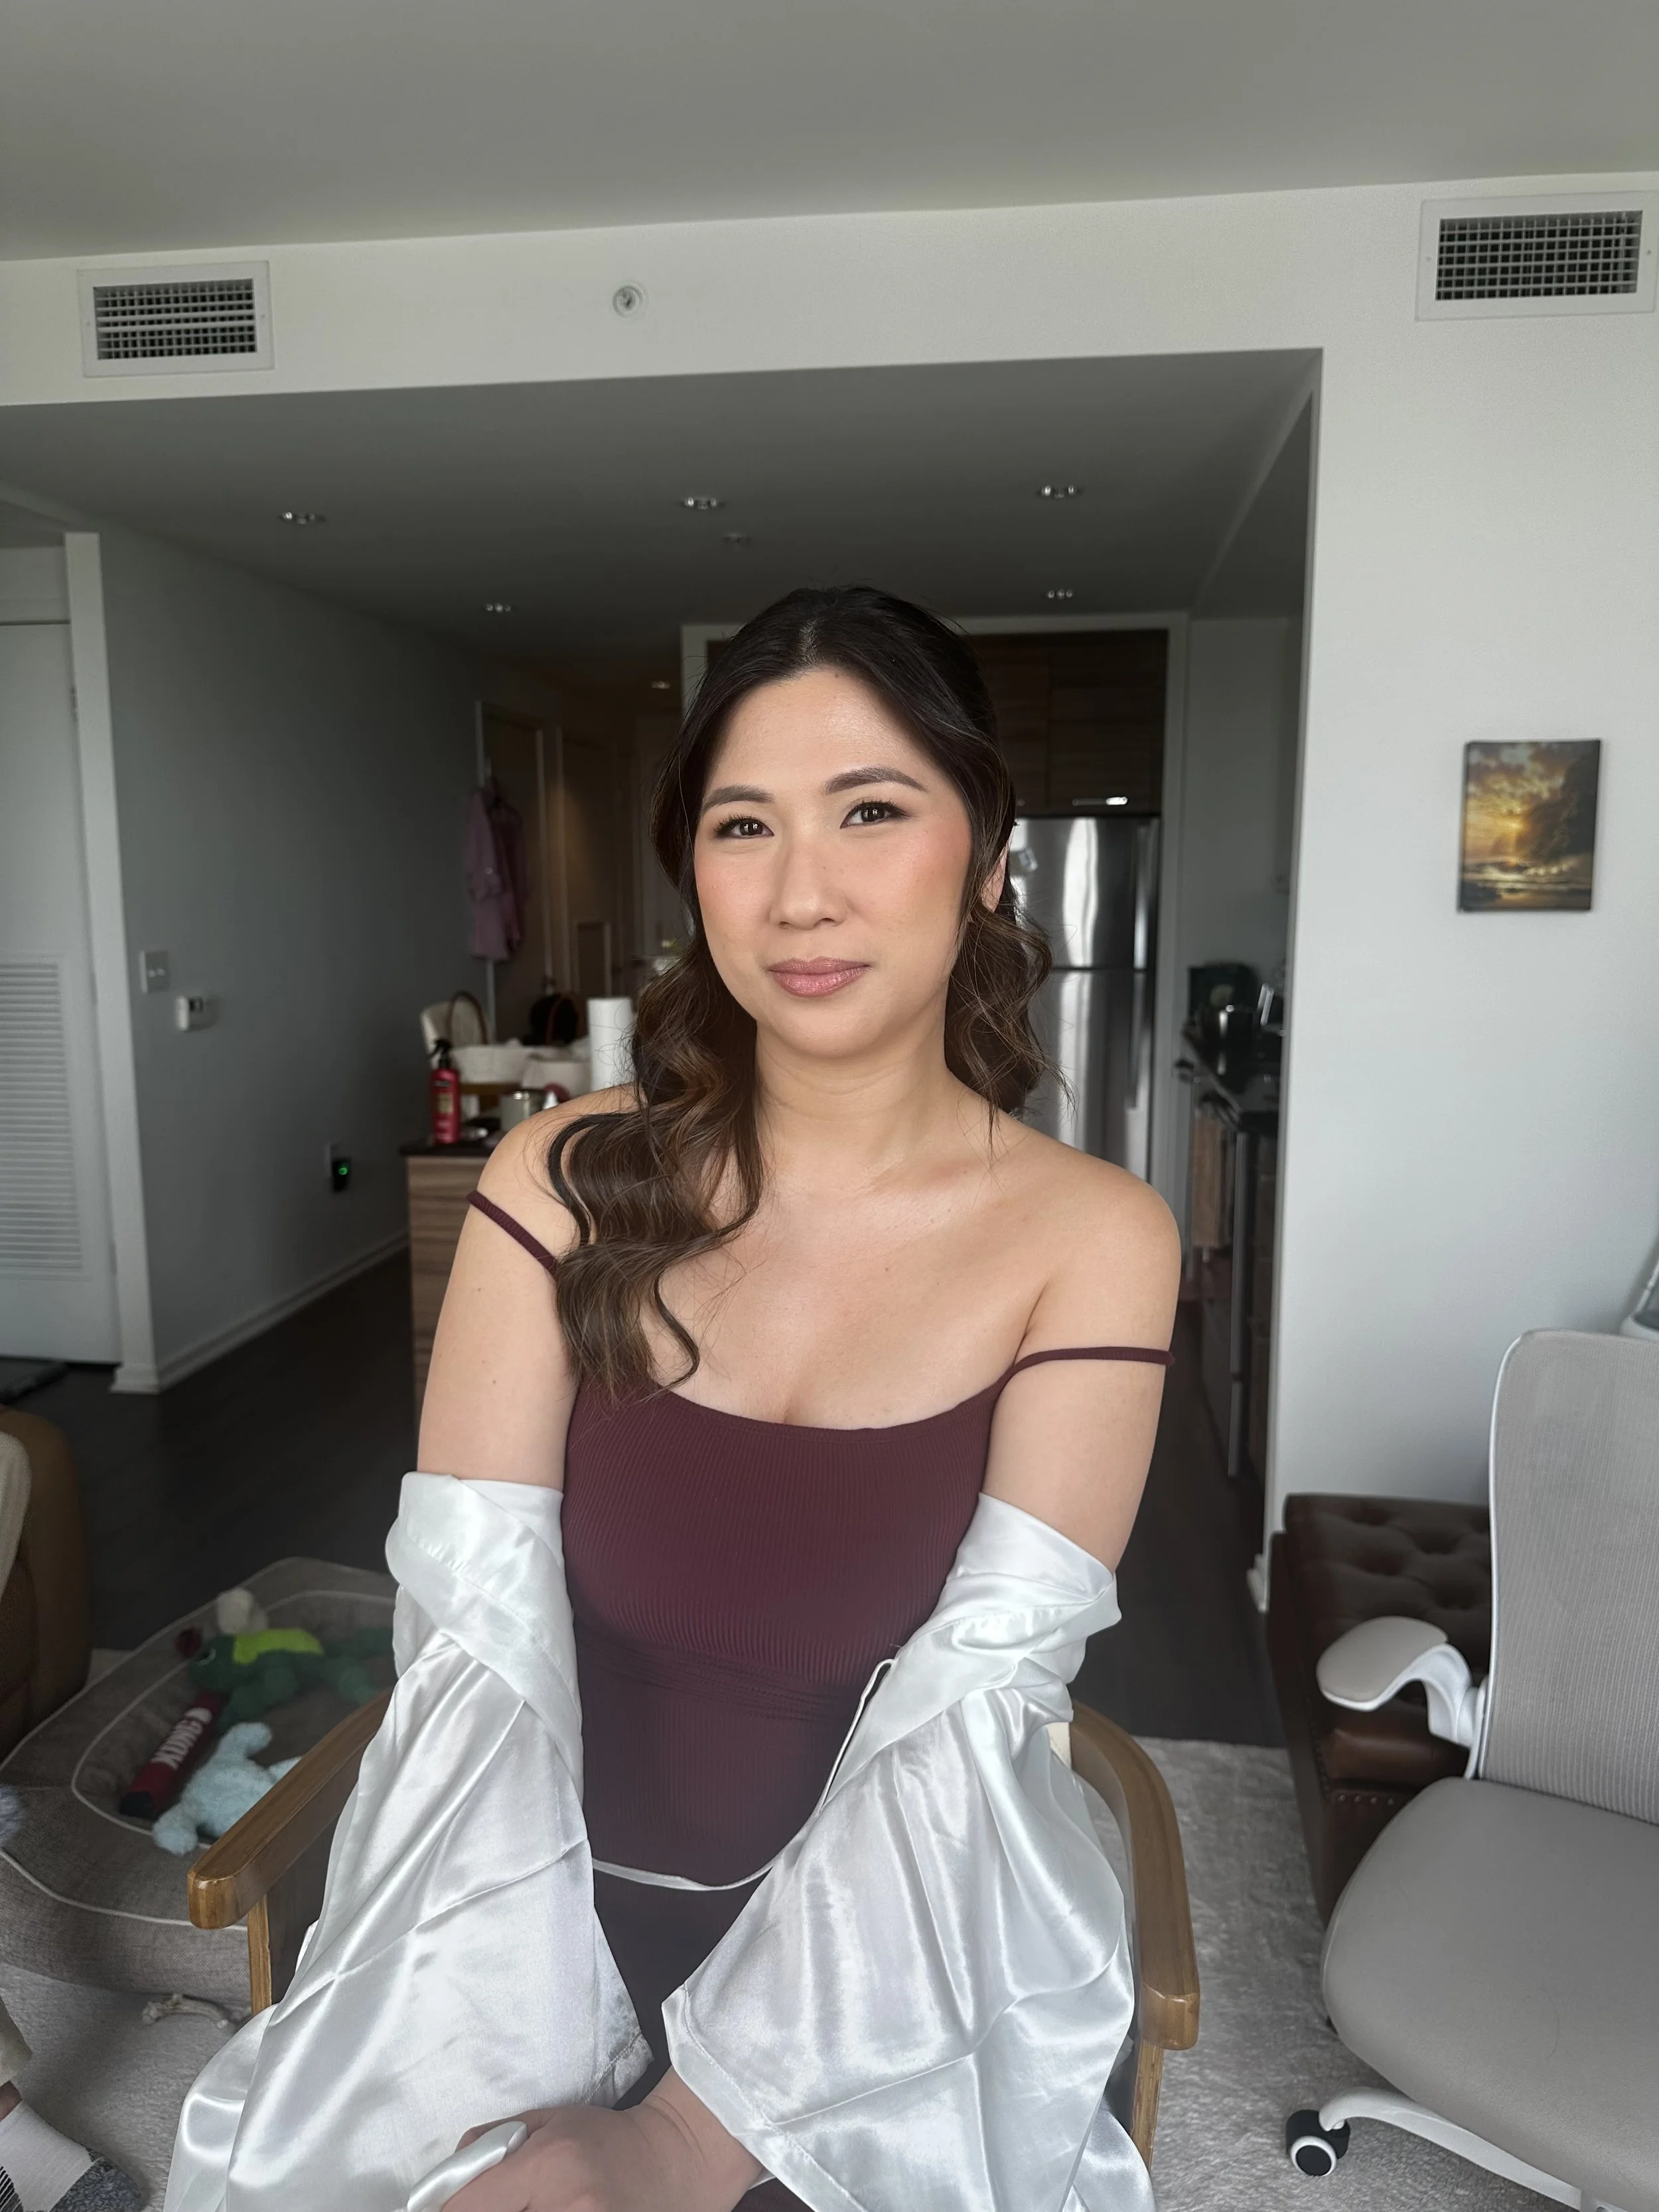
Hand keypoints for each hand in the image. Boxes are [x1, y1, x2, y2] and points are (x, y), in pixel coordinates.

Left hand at [449, 2077, 761, 2211]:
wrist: (673, 2162)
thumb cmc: (607, 2138)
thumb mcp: (549, 2121)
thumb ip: (495, 2142)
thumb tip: (449, 2175)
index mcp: (549, 2166)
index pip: (468, 2206)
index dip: (447, 2209)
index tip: (445, 2207)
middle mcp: (566, 2208)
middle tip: (493, 2204)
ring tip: (533, 2204)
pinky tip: (549, 2210)